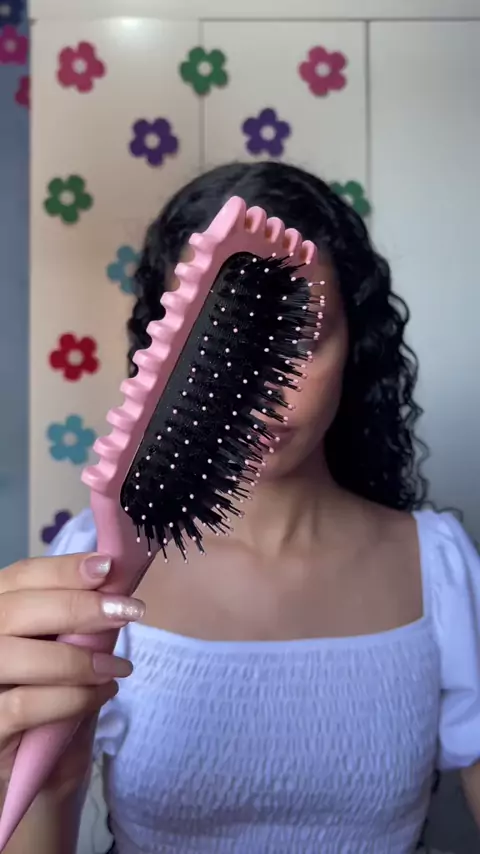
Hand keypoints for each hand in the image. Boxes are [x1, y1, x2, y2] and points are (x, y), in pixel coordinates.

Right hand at [0, 553, 144, 797]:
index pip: (20, 576)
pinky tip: (103, 694)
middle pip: (14, 609)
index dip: (62, 568)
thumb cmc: (49, 696)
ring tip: (118, 667)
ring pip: (13, 654)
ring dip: (76, 658)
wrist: (35, 770)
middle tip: (128, 612)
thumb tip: (115, 584)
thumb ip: (75, 620)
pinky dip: (71, 697)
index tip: (107, 567)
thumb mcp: (63, 650)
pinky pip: (24, 705)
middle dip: (76, 606)